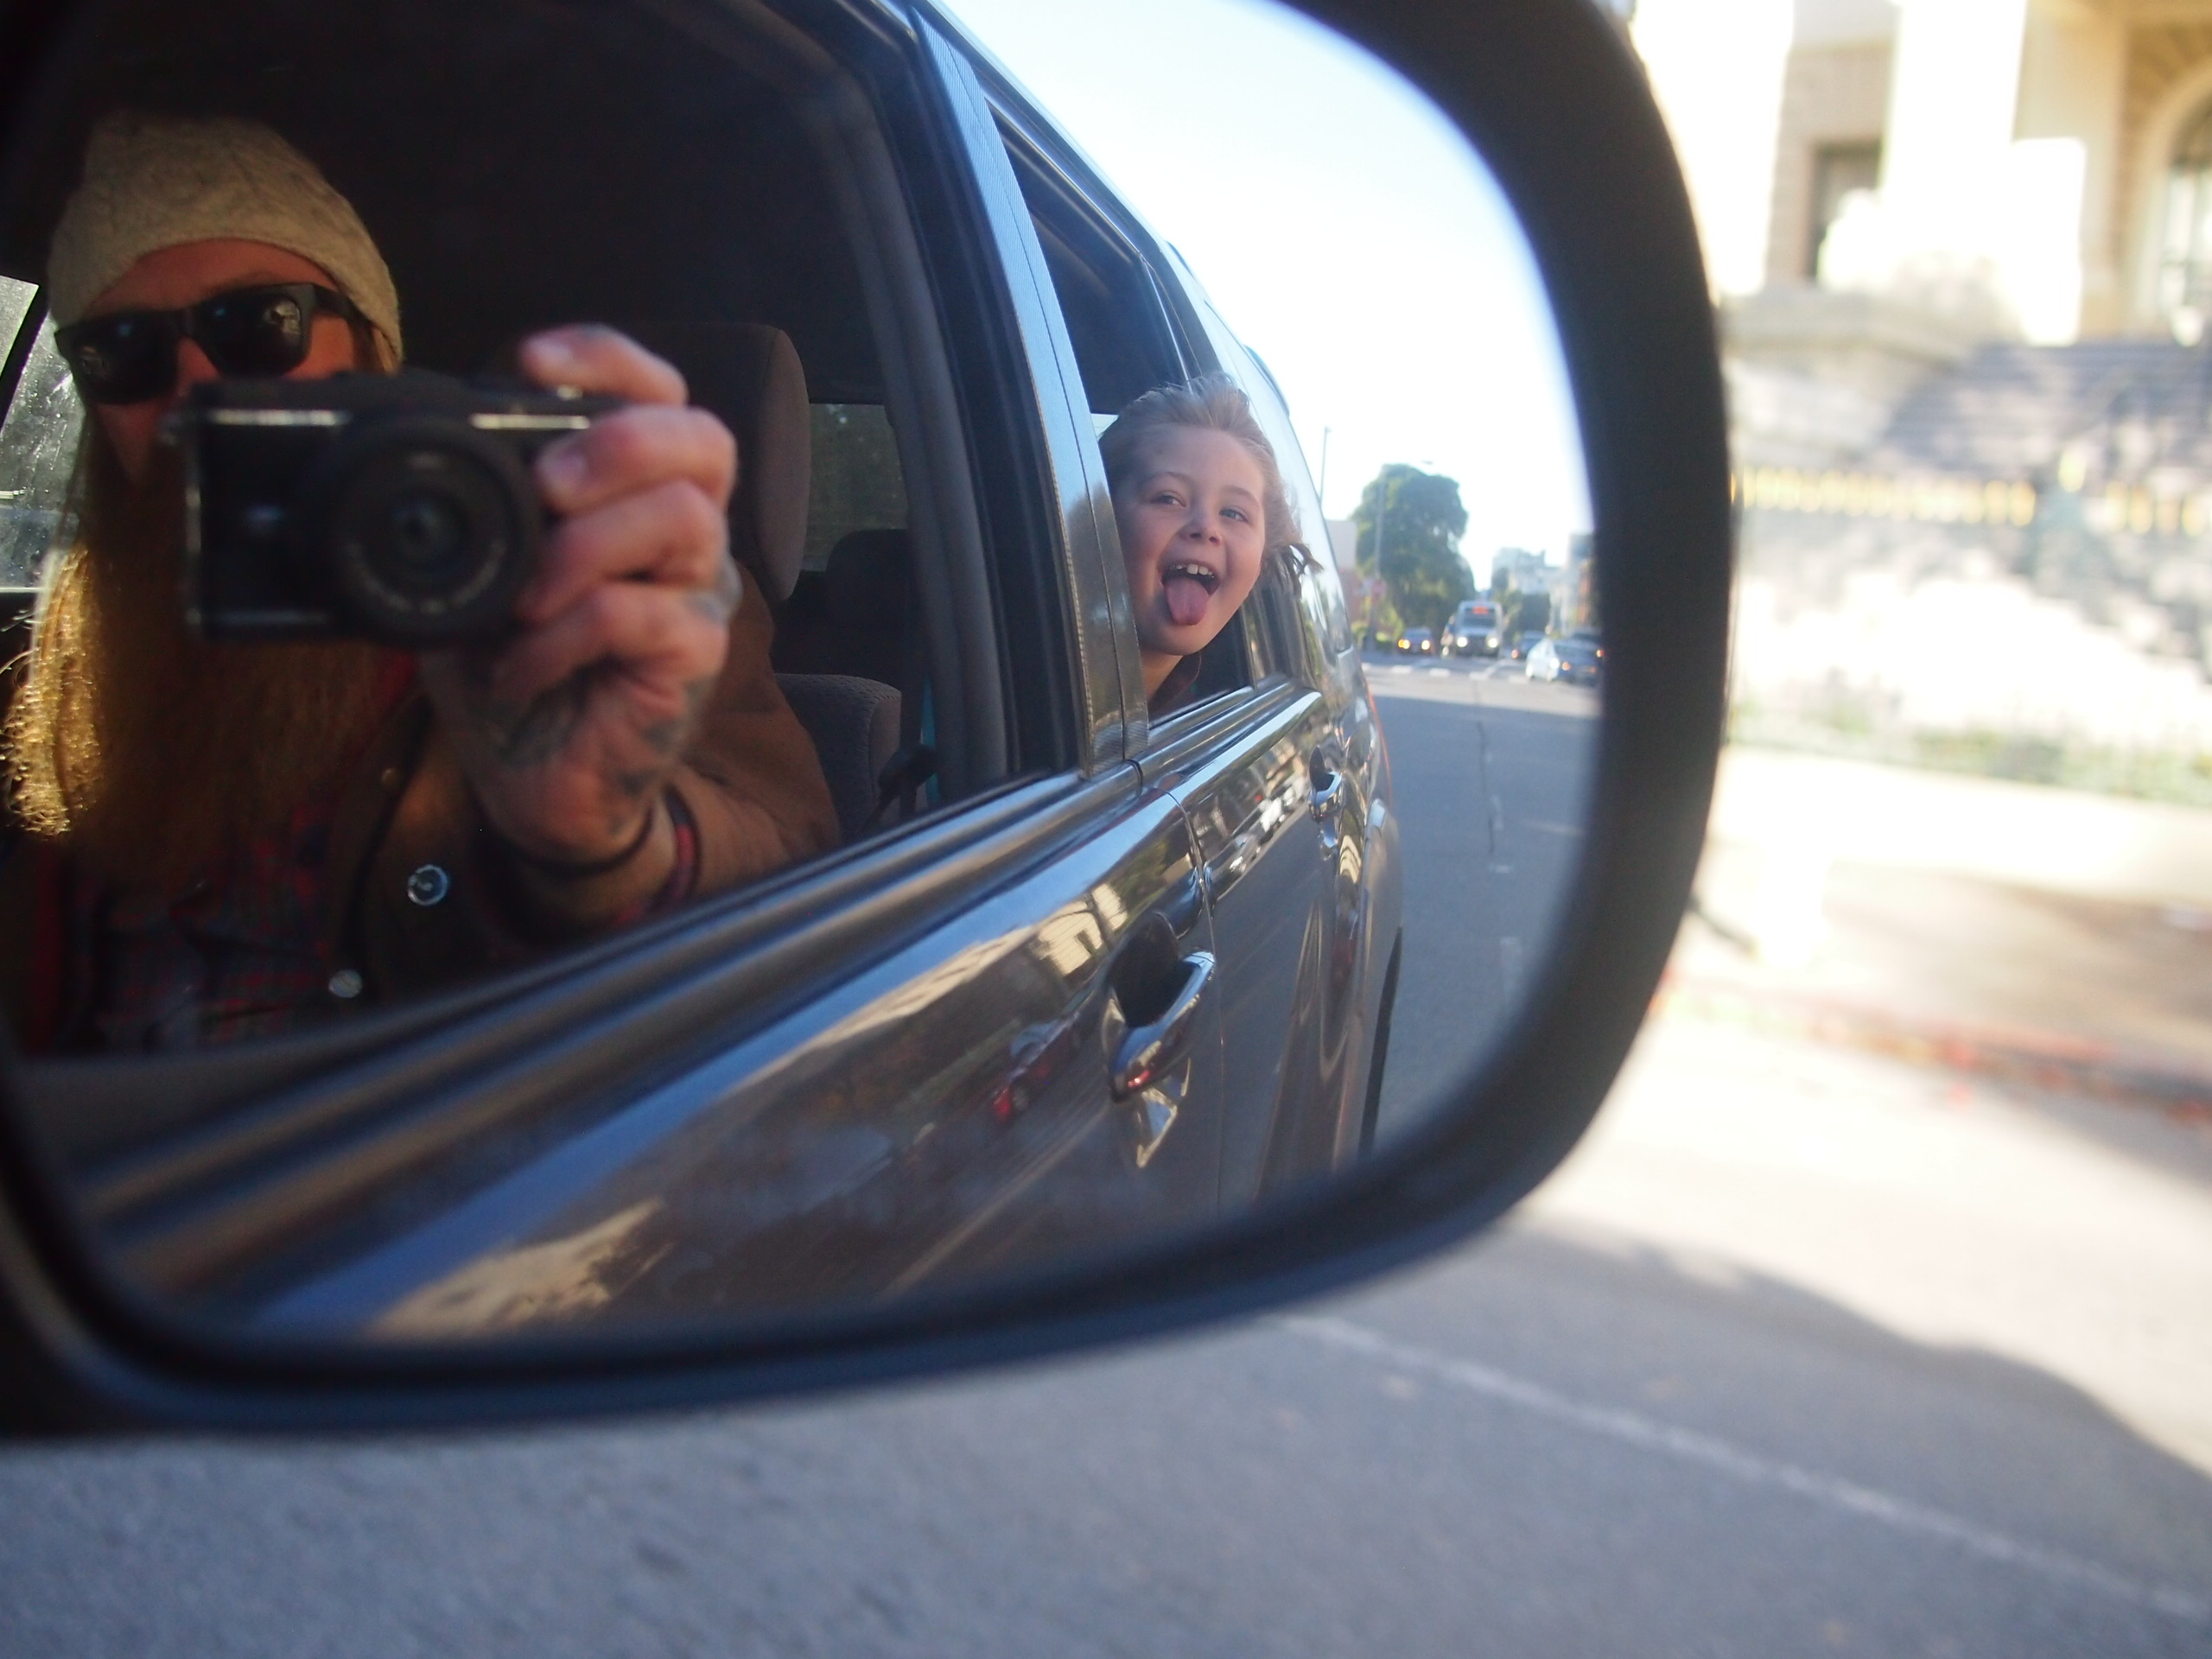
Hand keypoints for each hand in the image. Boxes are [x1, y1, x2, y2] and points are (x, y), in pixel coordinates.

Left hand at [416, 325, 739, 918]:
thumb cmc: (509, 672)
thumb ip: (468, 511)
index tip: (532, 364)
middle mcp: (682, 535)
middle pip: (704, 441)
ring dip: (585, 546)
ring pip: (683, 519)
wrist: (533, 787)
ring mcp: (695, 595)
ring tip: (524, 599)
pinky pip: (641, 616)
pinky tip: (522, 664)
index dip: (608, 360)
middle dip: (619, 442)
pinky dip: (565, 635)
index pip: (660, 395)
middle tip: (547, 486)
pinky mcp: (691, 659)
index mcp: (633, 494)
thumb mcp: (472, 575)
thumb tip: (396, 437)